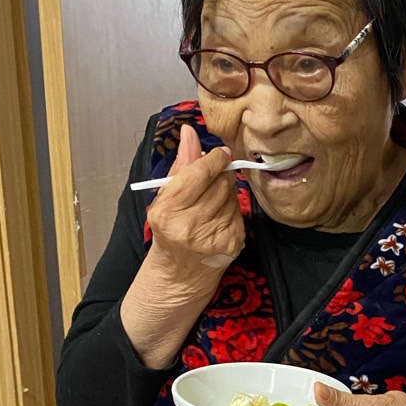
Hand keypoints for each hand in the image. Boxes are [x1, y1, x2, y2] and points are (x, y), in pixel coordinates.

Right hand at [120, 125, 244, 368]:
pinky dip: (231, 210)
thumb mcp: (166, 197)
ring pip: (232, 196)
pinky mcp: (232, 243)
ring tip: (212, 203)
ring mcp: (213, 237)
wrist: (180, 273)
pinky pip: (239, 212)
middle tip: (214, 178)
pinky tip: (219, 218)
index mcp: (168, 211)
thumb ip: (182, 164)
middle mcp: (190, 226)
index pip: (199, 172)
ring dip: (226, 193)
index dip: (213, 159)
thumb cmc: (170, 230)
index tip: (219, 153)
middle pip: (220, 182)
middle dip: (220, 174)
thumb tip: (189, 132)